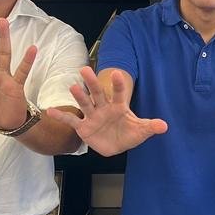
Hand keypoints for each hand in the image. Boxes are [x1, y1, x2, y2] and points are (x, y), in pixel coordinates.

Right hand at [46, 66, 166, 155]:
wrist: (115, 144)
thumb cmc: (128, 134)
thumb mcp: (140, 131)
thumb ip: (150, 127)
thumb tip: (164, 126)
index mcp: (118, 107)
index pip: (119, 93)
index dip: (118, 84)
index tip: (116, 73)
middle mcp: (103, 108)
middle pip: (97, 94)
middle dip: (92, 83)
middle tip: (85, 69)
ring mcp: (92, 116)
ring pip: (85, 104)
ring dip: (79, 96)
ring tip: (72, 86)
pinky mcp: (83, 127)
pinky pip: (71, 121)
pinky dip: (61, 116)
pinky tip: (50, 111)